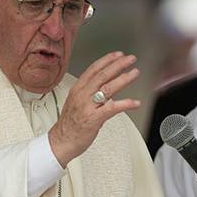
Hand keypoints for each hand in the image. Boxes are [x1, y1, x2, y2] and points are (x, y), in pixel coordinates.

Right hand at [47, 52, 140, 166]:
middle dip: (118, 64)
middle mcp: (82, 95)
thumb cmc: (69, 124)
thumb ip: (91, 94)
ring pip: (108, 88)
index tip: (118, 55)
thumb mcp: (77, 102)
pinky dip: (126, 104)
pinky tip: (135, 102)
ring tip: (135, 73)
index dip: (107, 60)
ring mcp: (88, 106)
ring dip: (124, 79)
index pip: (94, 69)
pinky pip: (112, 108)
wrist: (61, 141)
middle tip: (131, 59)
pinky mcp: (94, 118)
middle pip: (102, 74)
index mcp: (78, 89)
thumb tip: (106, 89)